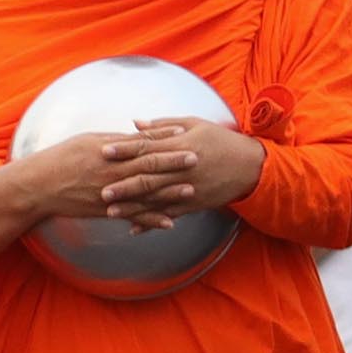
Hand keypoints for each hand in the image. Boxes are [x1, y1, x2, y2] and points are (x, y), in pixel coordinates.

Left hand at [95, 117, 262, 228]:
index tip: (103, 151)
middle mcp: (182, 169)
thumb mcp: (195, 124)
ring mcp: (187, 188)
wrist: (251, 166)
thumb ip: (163, 125)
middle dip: (123, 184)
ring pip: (155, 199)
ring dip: (132, 207)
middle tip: (100, 189)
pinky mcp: (193, 204)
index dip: (124, 149)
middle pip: (148, 176)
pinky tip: (133, 229)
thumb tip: (135, 124)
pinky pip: (168, 214)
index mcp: (180, 145)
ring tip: (109, 212)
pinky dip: (151, 222)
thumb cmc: (221, 140)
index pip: (147, 147)